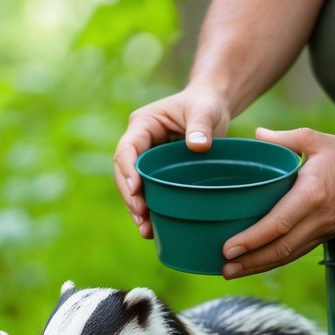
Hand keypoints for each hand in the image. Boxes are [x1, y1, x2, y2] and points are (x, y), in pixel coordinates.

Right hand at [114, 86, 231, 237]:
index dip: (127, 170)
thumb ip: (200, 126)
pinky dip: (149, 209)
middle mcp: (139, 143)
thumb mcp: (204, 110)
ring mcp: (145, 159)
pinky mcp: (155, 172)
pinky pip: (147, 192)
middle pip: (123, 172)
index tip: (136, 190)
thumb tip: (198, 146)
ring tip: (145, 229)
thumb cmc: (206, 104)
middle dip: (130, 196)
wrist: (211, 107)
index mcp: (143, 124)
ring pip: (132, 186)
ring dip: (136, 208)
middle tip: (141, 216)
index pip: (127, 149)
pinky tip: (154, 229)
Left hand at [220, 126, 334, 277]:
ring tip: (231, 272)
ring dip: (259, 266)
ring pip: (288, 256)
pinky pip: (297, 253)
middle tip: (223, 268)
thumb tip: (255, 135)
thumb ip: (283, 138)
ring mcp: (323, 230)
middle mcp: (317, 218)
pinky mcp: (326, 236)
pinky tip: (256, 264)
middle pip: (280, 248)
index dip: (252, 240)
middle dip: (250, 261)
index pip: (278, 224)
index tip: (228, 249)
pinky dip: (275, 261)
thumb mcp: (314, 139)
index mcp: (311, 194)